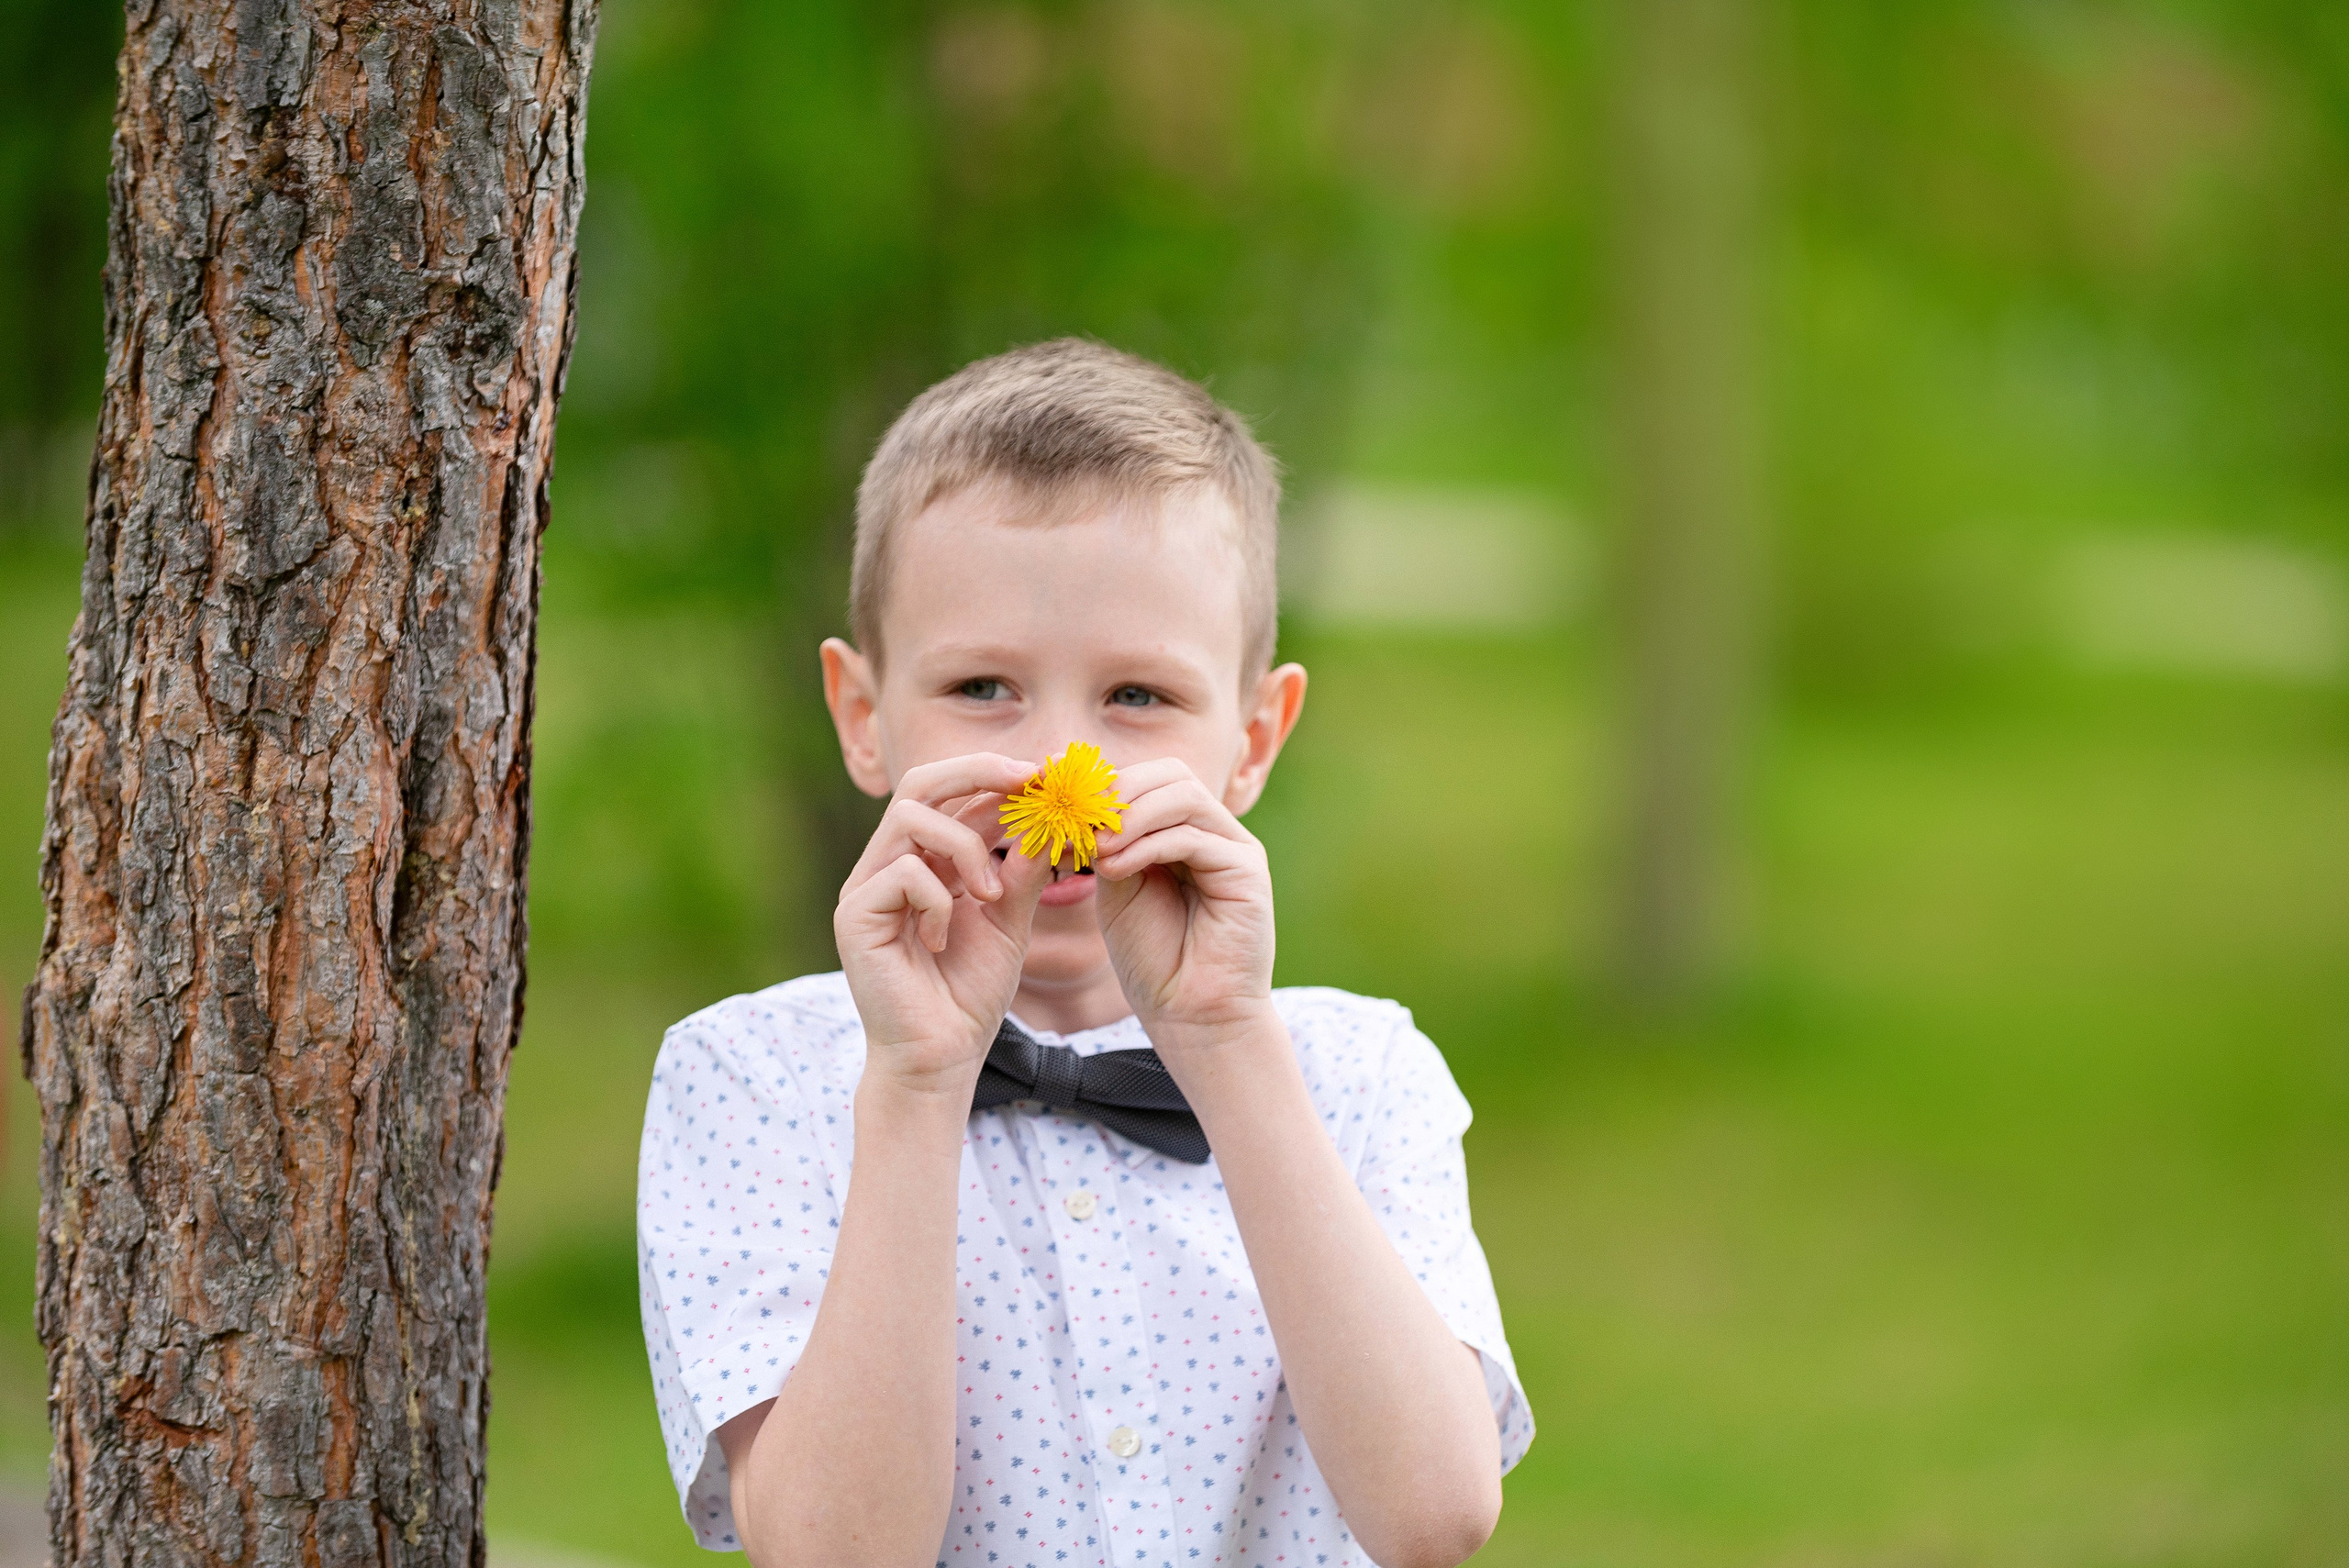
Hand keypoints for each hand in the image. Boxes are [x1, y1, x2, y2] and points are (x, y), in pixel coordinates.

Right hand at [835, 753, 1052, 1090]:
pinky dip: (939, 900)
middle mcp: (888, 863)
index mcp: (923, 860)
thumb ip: (1021, 869)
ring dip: (966, 847)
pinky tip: (943, 940)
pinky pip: (903, 873)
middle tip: (1030, 778)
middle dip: (978, 770)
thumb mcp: (1008, 920)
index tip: (1049, 772)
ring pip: (912, 818)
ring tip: (990, 896)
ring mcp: (865, 886)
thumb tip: (1048, 813)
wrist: (941, 1057)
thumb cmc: (969, 993)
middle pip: (920, 783)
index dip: (997, 775)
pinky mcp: (853, 915)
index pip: (952, 794)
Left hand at [1090, 758, 1278, 1049]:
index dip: (1104, 778)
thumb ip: (1110, 842)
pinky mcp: (1248, 870)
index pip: (1150, 779)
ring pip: (1183, 796)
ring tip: (1096, 847)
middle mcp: (1215, 832)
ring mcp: (1236, 848)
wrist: (1192, 1015)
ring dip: (1131, 815)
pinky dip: (1148, 845)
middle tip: (1080, 815)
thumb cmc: (1154, 958)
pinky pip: (1194, 836)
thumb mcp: (1119, 887)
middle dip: (1120, 789)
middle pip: (1172, 774)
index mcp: (1185, 832)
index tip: (1058, 788)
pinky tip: (1114, 866)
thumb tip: (1081, 798)